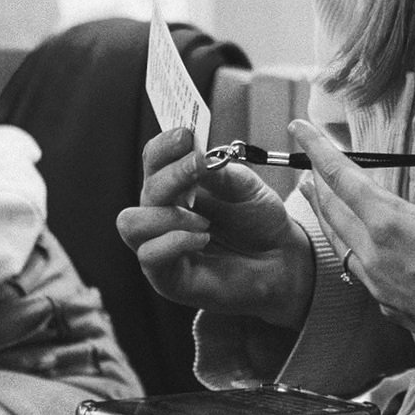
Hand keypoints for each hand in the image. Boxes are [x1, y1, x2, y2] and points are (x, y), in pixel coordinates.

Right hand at [117, 128, 313, 327]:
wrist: (282, 260)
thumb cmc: (259, 222)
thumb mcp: (245, 186)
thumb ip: (218, 172)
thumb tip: (194, 156)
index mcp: (178, 187)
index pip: (153, 161)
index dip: (164, 147)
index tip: (185, 136)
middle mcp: (163, 215)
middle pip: (144, 190)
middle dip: (171, 176)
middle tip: (199, 167)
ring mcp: (162, 247)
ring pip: (131, 224)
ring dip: (168, 215)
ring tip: (204, 220)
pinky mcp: (167, 278)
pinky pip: (149, 255)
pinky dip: (175, 241)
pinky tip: (203, 237)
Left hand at [296, 111, 414, 385]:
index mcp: (389, 224)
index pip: (340, 176)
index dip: (317, 148)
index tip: (298, 127)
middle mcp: (373, 254)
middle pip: (330, 210)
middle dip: (315, 180)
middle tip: (305, 159)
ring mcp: (376, 284)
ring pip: (337, 241)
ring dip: (323, 213)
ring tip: (313, 194)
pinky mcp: (385, 304)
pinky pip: (354, 268)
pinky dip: (344, 244)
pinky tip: (352, 243)